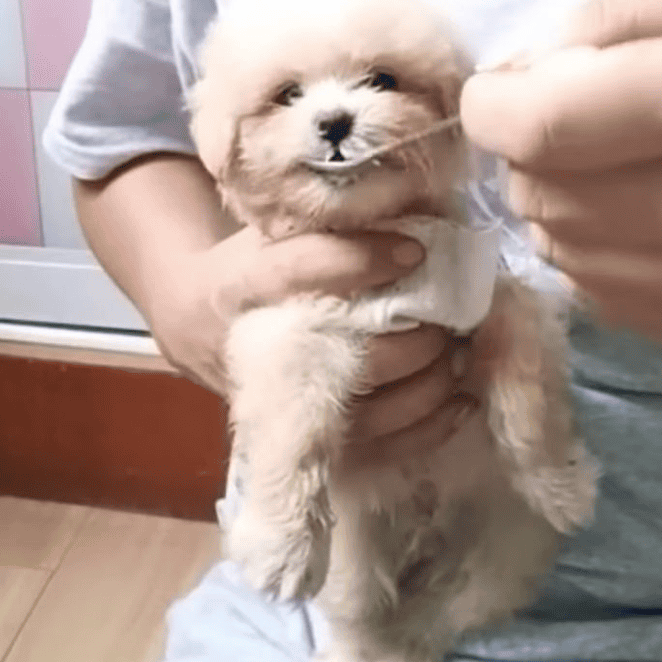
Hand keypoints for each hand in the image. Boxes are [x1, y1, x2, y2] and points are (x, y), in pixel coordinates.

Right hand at [150, 226, 475, 463]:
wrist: (200, 324)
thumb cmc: (251, 266)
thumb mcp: (270, 229)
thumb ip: (328, 222)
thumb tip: (419, 211)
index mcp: (240, 287)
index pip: (298, 271)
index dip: (360, 261)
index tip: (415, 252)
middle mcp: (257, 353)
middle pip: (349, 356)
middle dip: (416, 340)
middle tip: (453, 318)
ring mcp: (283, 406)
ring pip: (369, 414)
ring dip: (430, 385)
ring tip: (460, 354)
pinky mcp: (307, 439)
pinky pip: (377, 450)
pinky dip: (428, 427)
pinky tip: (460, 400)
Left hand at [461, 0, 661, 344]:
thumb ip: (616, 24)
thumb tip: (524, 77)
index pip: (552, 127)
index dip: (495, 109)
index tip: (490, 94)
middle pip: (554, 199)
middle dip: (529, 156)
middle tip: (560, 118)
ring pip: (572, 257)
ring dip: (557, 209)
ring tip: (600, 163)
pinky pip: (613, 299)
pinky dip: (595, 255)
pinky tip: (633, 216)